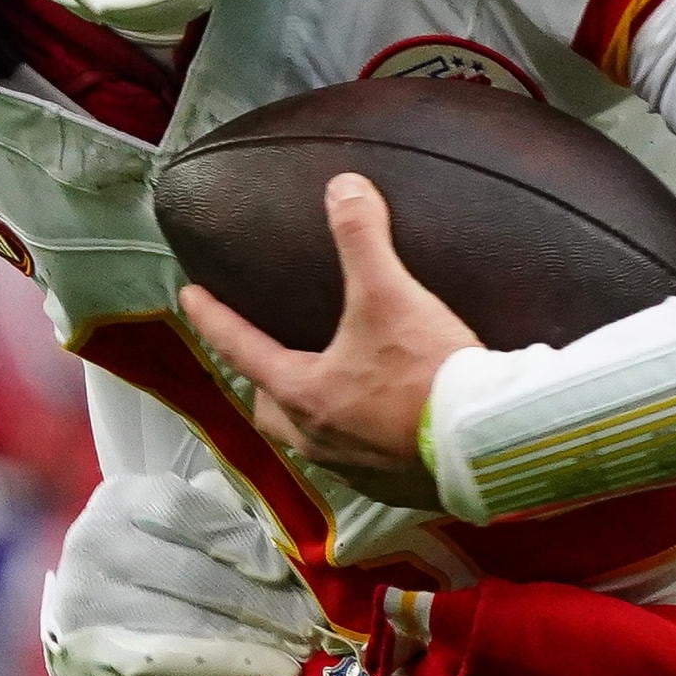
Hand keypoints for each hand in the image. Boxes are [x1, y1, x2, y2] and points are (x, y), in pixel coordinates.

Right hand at [40, 469, 314, 675]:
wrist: (87, 644)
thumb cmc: (144, 577)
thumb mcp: (170, 533)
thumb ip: (218, 517)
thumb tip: (292, 539)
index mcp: (121, 498)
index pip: (190, 510)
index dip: (246, 541)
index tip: (292, 571)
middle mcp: (95, 540)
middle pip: (194, 568)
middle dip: (261, 597)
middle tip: (312, 618)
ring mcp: (89, 598)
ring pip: (191, 616)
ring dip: (257, 634)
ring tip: (303, 646)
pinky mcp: (98, 650)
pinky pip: (179, 657)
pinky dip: (235, 665)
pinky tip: (277, 673)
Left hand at [178, 173, 474, 510]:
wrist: (486, 441)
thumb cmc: (429, 373)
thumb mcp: (390, 294)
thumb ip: (362, 238)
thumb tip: (344, 189)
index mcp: (303, 392)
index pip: (239, 348)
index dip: (212, 317)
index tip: (189, 298)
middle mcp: (318, 439)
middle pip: (269, 410)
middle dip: (261, 383)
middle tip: (263, 357)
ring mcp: (354, 469)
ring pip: (310, 441)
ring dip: (307, 415)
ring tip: (324, 389)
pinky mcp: (393, 486)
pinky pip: (356, 462)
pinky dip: (355, 439)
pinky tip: (377, 423)